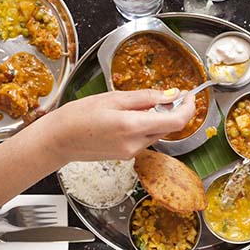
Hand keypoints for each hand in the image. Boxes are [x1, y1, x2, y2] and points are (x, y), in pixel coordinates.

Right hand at [47, 89, 195, 162]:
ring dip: (158, 118)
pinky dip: (146, 126)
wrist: (59, 140)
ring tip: (140, 104)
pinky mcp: (127, 155)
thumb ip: (146, 97)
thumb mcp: (114, 97)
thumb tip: (171, 95)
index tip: (190, 96)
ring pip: (158, 133)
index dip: (188, 108)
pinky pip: (146, 138)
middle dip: (173, 110)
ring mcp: (132, 152)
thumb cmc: (79, 115)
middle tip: (168, 94)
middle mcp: (135, 144)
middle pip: (168, 127)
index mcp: (132, 127)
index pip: (176, 121)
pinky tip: (131, 116)